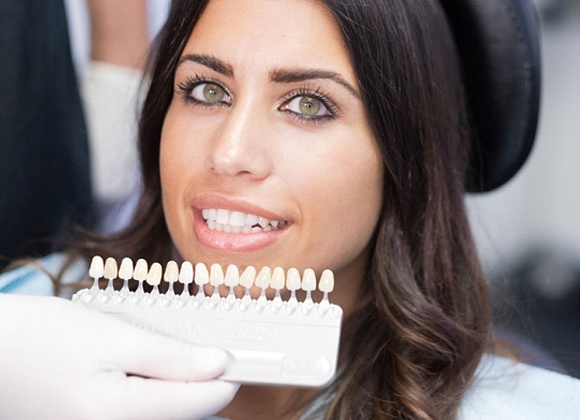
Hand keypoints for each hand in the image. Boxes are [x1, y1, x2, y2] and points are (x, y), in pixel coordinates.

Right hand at [0, 294, 237, 418]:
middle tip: (193, 346)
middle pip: (183, 414)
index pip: (201, 403)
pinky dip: (149, 396)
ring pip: (162, 416)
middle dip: (195, 381)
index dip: (226, 375)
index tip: (239, 355)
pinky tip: (136, 373)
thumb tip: (219, 365)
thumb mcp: (113, 336)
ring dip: (171, 389)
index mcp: (116, 415)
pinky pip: (138, 416)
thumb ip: (170, 357)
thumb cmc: (42, 338)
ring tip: (150, 355)